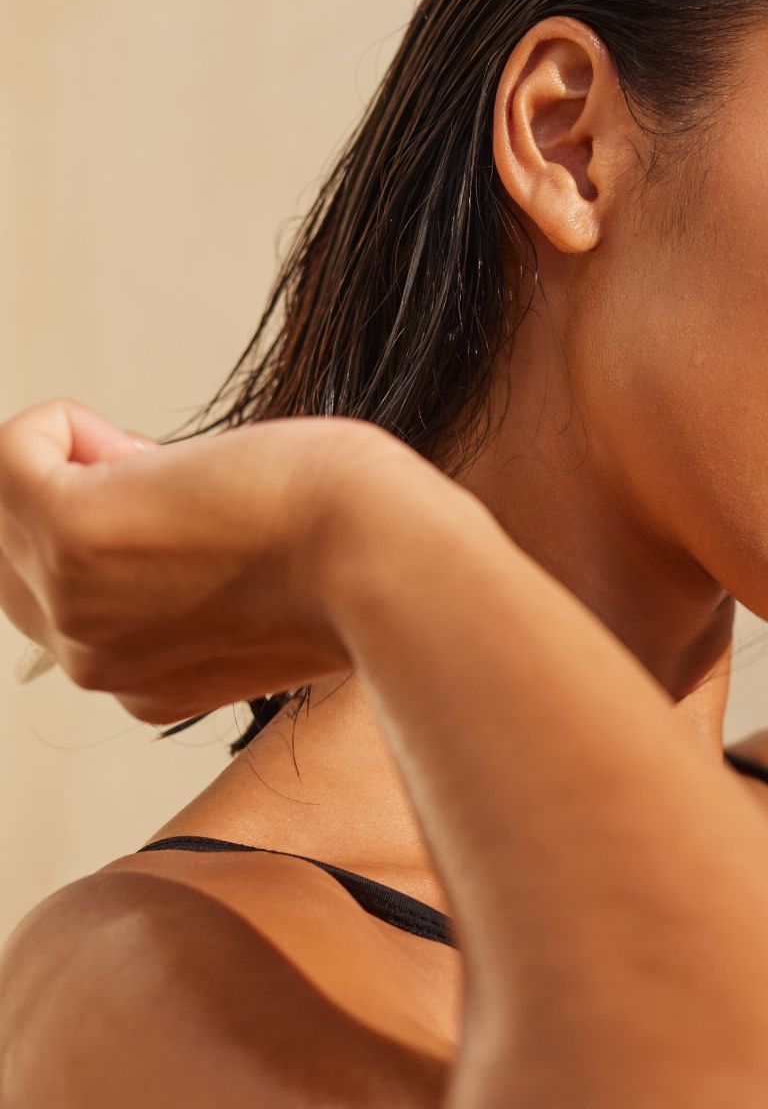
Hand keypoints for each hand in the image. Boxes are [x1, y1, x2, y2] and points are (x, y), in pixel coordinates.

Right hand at [0, 398, 409, 725]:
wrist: (390, 564)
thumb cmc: (365, 560)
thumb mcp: (269, 593)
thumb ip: (201, 586)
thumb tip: (167, 508)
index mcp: (145, 685)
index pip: (65, 606)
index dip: (109, 538)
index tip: (183, 509)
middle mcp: (95, 663)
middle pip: (18, 559)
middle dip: (77, 496)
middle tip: (169, 474)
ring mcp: (76, 605)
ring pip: (7, 507)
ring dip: (74, 459)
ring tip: (164, 462)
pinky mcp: (74, 538)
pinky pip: (8, 458)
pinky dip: (58, 423)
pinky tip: (140, 443)